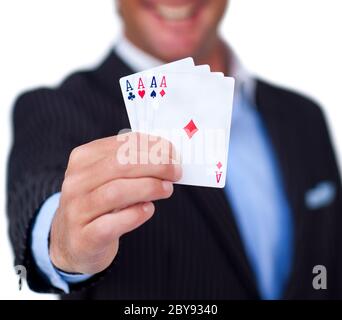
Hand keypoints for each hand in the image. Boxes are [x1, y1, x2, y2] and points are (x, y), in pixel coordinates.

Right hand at [49, 132, 180, 273]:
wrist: (73, 241)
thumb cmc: (99, 204)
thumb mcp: (107, 178)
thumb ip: (131, 164)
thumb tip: (166, 155)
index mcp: (83, 159)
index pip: (121, 145)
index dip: (152, 147)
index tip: (172, 153)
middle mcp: (76, 182)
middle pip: (120, 164)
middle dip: (155, 165)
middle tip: (175, 171)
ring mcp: (77, 210)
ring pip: (116, 191)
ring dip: (149, 188)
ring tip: (166, 189)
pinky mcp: (84, 237)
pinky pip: (112, 224)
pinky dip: (135, 215)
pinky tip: (148, 210)